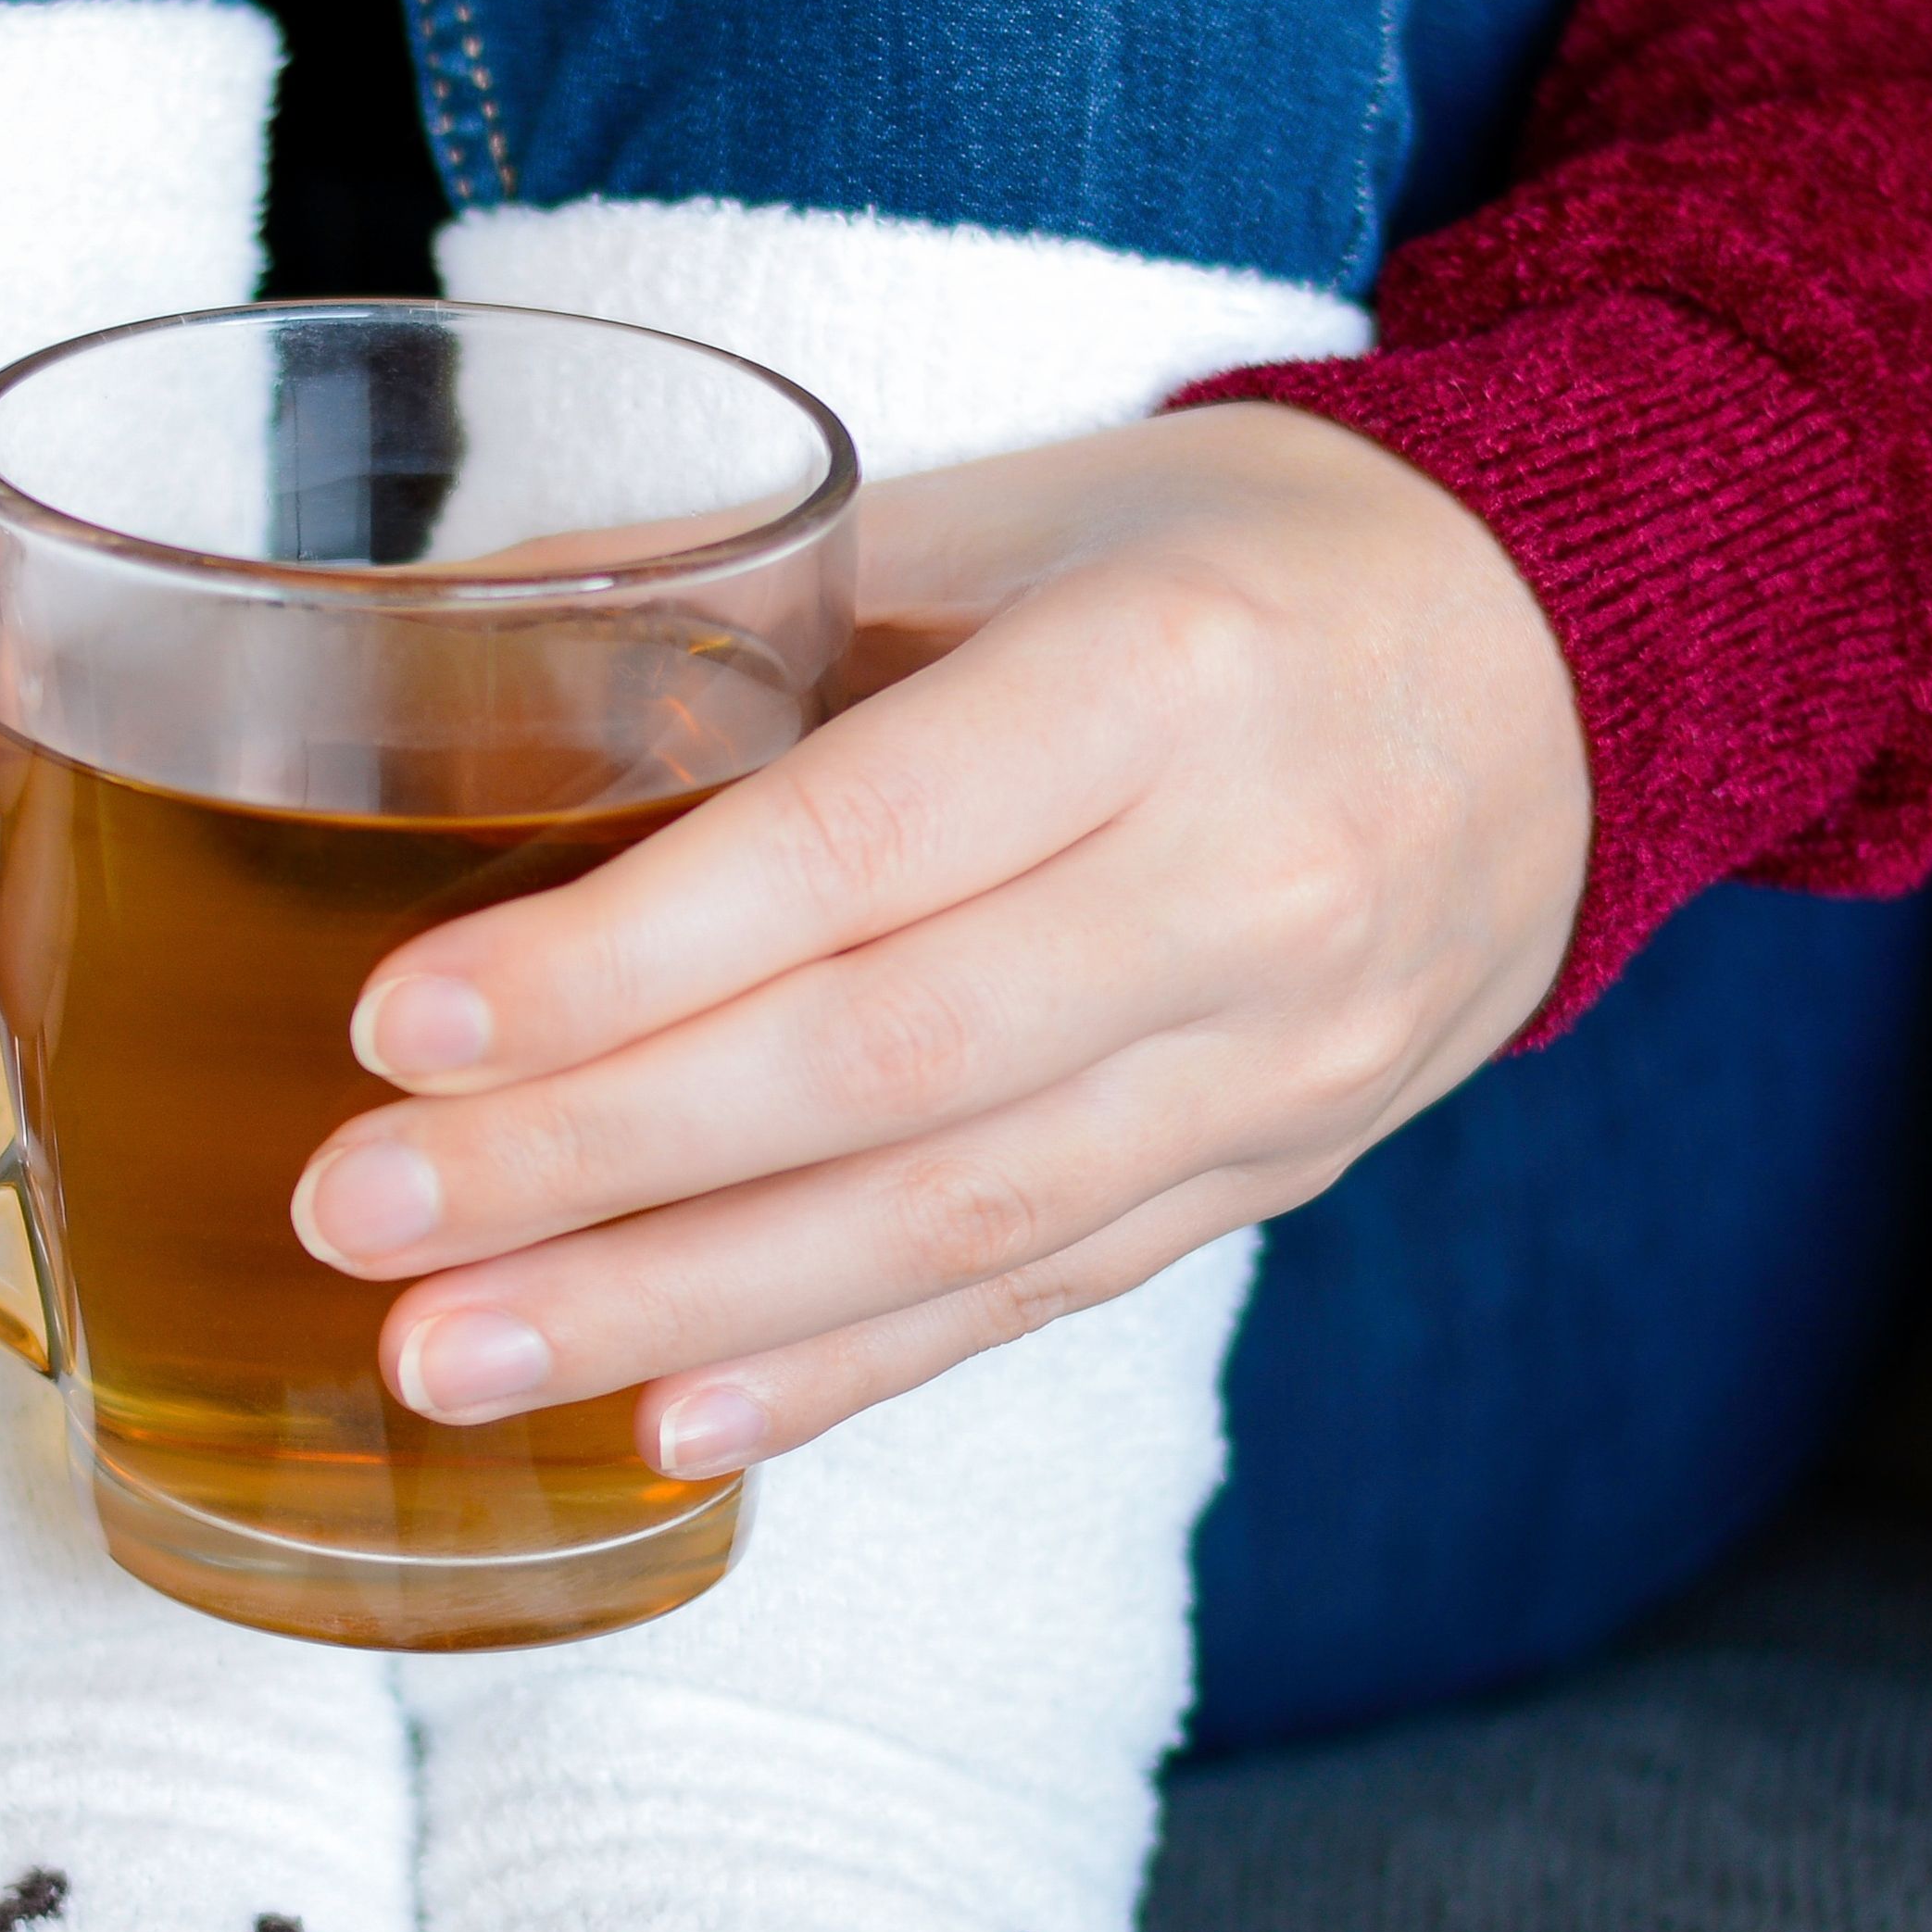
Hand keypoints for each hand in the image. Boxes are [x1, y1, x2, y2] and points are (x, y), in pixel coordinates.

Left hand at [288, 402, 1592, 1469]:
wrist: (1575, 670)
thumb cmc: (1234, 563)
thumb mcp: (1012, 508)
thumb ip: (739, 584)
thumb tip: (423, 638)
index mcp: (1162, 677)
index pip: (853, 853)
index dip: (619, 959)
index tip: (396, 1026)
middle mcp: (1245, 887)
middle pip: (876, 1067)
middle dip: (591, 1166)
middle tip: (356, 1219)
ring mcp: (1276, 1061)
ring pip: (945, 1220)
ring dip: (672, 1309)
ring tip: (447, 1360)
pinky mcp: (1272, 1173)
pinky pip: (1034, 1296)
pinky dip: (839, 1371)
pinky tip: (667, 1423)